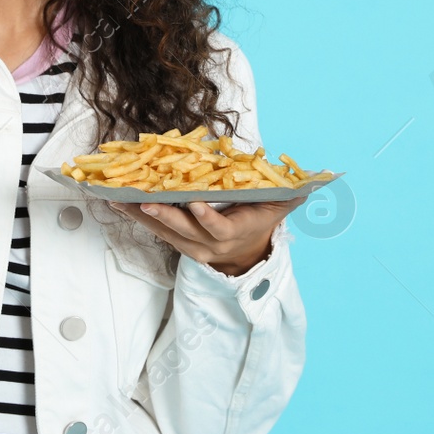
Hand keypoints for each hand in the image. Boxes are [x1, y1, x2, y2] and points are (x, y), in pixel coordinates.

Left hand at [108, 196, 306, 276]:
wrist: (247, 254)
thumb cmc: (262, 219)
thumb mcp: (279, 206)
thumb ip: (292, 193)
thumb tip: (315, 179)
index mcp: (234, 232)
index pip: (218, 228)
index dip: (206, 218)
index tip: (194, 204)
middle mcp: (209, 244)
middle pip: (183, 231)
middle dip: (163, 216)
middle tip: (144, 200)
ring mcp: (190, 246)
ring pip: (163, 231)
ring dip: (140, 215)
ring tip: (118, 198)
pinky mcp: (177, 243)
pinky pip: (155, 230)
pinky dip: (137, 215)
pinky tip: (118, 201)